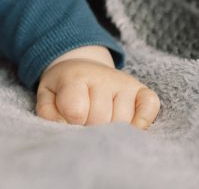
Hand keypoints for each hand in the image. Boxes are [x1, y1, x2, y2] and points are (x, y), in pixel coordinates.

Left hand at [35, 46, 159, 129]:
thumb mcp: (47, 96)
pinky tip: (130, 125)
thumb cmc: (63, 88)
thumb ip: (48, 113)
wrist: (82, 68)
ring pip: (122, 122)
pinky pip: (150, 107)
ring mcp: (124, 83)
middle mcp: (102, 77)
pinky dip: (143, 120)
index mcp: (75, 77)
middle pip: (100, 121)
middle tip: (85, 121)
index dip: (70, 122)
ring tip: (101, 120)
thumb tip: (63, 128)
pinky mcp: (141, 90)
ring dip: (112, 129)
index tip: (68, 120)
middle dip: (90, 128)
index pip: (75, 111)